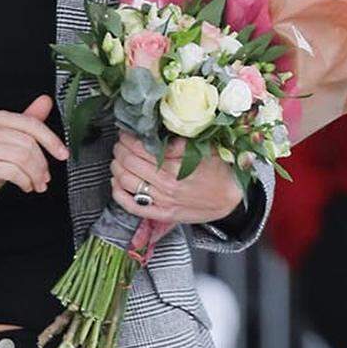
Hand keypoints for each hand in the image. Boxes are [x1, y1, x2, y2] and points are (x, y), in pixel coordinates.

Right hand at [0, 94, 68, 214]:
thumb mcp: (12, 142)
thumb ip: (28, 122)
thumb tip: (46, 101)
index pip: (29, 123)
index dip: (50, 139)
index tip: (63, 154)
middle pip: (27, 142)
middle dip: (42, 163)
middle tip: (45, 177)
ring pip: (21, 157)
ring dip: (35, 175)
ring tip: (37, 184)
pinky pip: (11, 171)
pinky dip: (24, 181)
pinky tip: (25, 186)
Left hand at [110, 130, 243, 225]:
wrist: (230, 198)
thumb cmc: (219, 171)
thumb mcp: (205, 149)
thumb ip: (181, 143)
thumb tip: (160, 134)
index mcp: (176, 167)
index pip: (141, 148)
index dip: (129, 138)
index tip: (127, 132)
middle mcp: (166, 185)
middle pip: (129, 163)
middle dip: (120, 149)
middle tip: (120, 143)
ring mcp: (162, 202)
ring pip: (126, 182)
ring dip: (116, 167)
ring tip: (118, 158)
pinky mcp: (161, 214)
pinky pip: (132, 205)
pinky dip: (118, 193)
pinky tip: (116, 182)